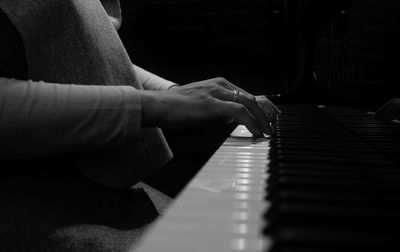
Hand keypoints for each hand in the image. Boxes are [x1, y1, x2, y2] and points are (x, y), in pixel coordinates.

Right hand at [139, 77, 279, 135]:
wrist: (158, 105)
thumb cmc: (176, 108)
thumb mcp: (202, 107)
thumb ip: (218, 111)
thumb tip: (231, 120)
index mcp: (219, 84)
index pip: (247, 94)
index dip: (262, 106)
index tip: (271, 116)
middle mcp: (220, 85)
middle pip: (252, 97)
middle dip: (266, 113)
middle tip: (273, 126)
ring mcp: (216, 92)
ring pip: (248, 103)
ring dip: (261, 119)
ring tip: (267, 132)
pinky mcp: (212, 103)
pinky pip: (238, 112)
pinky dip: (250, 122)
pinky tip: (255, 132)